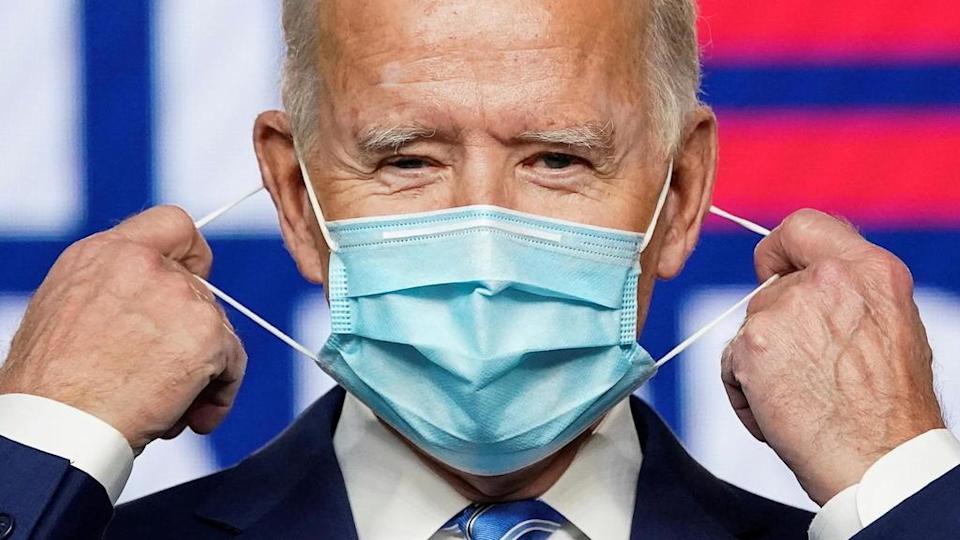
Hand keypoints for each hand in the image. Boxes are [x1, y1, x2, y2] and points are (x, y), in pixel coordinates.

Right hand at [0, 206, 246, 451]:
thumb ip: (115, 291)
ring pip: (218, 330)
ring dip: (202, 371)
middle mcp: (145, 264)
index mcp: (103, 254)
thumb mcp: (68, 312)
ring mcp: (180, 296)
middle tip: (163, 379)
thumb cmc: (52, 388)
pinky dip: (221, 392)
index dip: (192, 255)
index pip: (172, 223)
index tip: (194, 280)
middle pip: (201, 293)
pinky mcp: (207, 332)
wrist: (57, 427)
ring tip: (168, 409)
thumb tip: (152, 306)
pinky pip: (233, 361)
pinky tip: (193, 418)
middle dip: (188, 338)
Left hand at [721, 209, 943, 504]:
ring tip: (799, 399)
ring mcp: (785, 309)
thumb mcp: (890, 327)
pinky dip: (745, 391)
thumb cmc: (888, 410)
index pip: (804, 225)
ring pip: (750, 328)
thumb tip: (807, 282)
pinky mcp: (753, 343)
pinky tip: (779, 414)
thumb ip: (848, 294)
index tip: (770, 270)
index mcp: (870, 270)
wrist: (878, 461)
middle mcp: (828, 279)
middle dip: (777, 329)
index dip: (779, 249)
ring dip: (761, 364)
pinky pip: (732, 362)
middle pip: (771, 291)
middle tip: (806, 372)